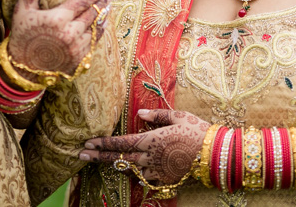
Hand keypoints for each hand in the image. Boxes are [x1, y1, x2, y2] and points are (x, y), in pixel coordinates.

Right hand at [6, 0, 112, 78]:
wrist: (23, 67)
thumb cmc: (21, 34)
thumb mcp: (23, 9)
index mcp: (57, 19)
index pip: (82, 2)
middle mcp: (70, 33)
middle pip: (92, 14)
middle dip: (102, 2)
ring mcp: (76, 48)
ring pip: (95, 28)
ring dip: (103, 17)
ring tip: (109, 7)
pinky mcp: (78, 59)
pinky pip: (94, 43)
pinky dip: (100, 32)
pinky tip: (102, 25)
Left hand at [79, 109, 207, 183]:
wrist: (214, 154)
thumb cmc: (196, 130)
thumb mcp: (177, 116)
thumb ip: (155, 116)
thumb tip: (138, 115)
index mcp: (150, 140)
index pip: (119, 143)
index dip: (102, 143)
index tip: (87, 142)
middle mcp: (149, 158)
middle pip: (118, 158)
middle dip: (98, 156)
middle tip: (81, 154)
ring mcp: (156, 171)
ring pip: (129, 169)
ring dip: (115, 164)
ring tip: (101, 159)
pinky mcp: (164, 179)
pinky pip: (145, 177)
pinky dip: (137, 173)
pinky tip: (132, 168)